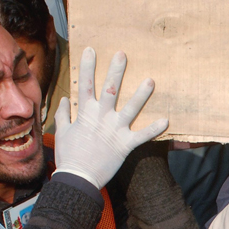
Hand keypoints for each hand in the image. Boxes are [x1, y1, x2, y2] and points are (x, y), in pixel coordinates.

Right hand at [54, 48, 168, 187]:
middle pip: (110, 90)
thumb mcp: (62, 133)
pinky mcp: (125, 145)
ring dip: (141, 95)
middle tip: (122, 54)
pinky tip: (166, 120)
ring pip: (130, 109)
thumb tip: (64, 99)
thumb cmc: (69, 156)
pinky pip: (142, 136)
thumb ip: (63, 115)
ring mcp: (114, 130)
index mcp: (85, 114)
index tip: (90, 50)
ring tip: (150, 80)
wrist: (77, 179)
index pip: (85, 85)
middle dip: (116, 71)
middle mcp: (101, 118)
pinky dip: (153, 129)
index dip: (87, 67)